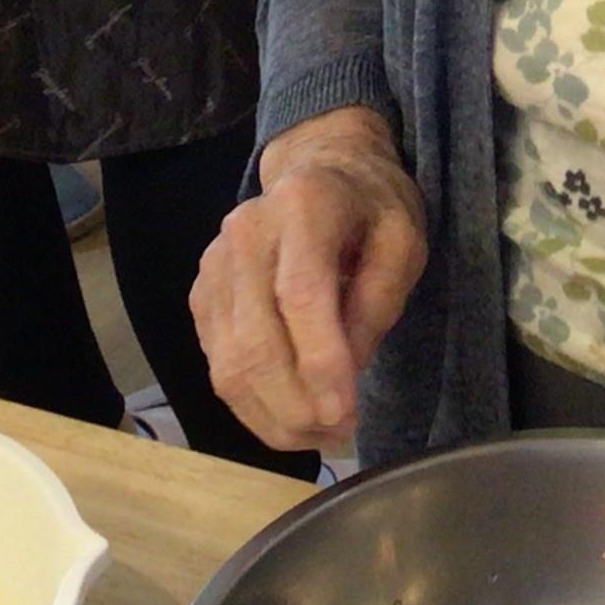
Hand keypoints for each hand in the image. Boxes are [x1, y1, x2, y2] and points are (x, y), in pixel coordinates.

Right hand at [190, 107, 427, 452]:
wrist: (318, 169)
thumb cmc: (370, 208)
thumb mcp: (402, 243)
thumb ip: (377, 304)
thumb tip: (345, 375)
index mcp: (303, 209)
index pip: (300, 296)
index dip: (319, 363)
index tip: (345, 414)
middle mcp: (244, 234)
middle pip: (256, 341)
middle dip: (296, 405)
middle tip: (339, 434)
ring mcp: (213, 267)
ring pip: (229, 364)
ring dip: (273, 416)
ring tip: (320, 434)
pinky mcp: (201, 297)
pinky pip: (218, 365)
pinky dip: (252, 405)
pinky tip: (291, 417)